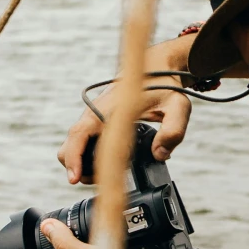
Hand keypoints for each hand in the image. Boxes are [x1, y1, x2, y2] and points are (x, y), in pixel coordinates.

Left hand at [40, 216, 219, 248]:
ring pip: (115, 244)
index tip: (66, 221)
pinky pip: (137, 243)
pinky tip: (140, 222)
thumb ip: (70, 246)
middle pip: (93, 248)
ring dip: (118, 231)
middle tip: (95, 213)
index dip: (66, 240)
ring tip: (117, 214)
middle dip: (95, 232)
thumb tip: (46, 227)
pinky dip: (139, 232)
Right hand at [57, 38, 195, 185]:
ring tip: (103, 176)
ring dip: (81, 162)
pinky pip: (83, 140)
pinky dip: (86, 154)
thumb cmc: (165, 84)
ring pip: (74, 143)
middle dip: (76, 167)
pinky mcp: (97, 119)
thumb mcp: (178, 106)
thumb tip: (160, 154)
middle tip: (99, 182)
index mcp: (109, 109)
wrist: (155, 66)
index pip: (81, 135)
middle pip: (70, 144)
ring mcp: (94, 116)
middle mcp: (96, 112)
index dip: (74, 158)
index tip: (74, 179)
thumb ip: (173, 130)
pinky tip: (106, 164)